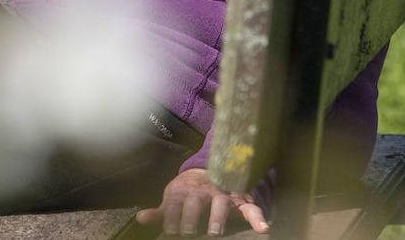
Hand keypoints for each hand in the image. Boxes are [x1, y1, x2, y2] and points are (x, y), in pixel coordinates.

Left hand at [135, 168, 268, 236]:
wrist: (210, 172)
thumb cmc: (188, 193)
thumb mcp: (172, 200)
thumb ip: (160, 212)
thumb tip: (141, 219)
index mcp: (185, 191)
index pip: (176, 203)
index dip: (172, 217)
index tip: (170, 231)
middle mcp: (204, 191)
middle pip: (196, 202)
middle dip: (191, 217)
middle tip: (187, 232)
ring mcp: (223, 195)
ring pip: (221, 203)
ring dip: (217, 217)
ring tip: (215, 232)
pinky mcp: (241, 201)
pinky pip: (251, 208)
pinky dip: (258, 217)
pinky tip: (264, 228)